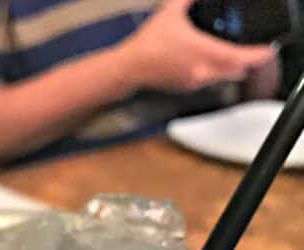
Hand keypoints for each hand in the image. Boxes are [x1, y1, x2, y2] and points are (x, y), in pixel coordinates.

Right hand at [123, 0, 275, 93]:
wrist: (132, 67)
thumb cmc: (150, 43)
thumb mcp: (172, 11)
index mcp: (204, 52)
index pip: (240, 58)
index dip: (258, 56)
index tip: (267, 50)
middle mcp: (204, 71)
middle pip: (237, 70)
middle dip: (247, 61)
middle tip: (253, 51)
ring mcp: (196, 81)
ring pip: (224, 76)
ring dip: (230, 66)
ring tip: (230, 53)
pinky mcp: (188, 87)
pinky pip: (209, 81)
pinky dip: (214, 72)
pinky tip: (207, 60)